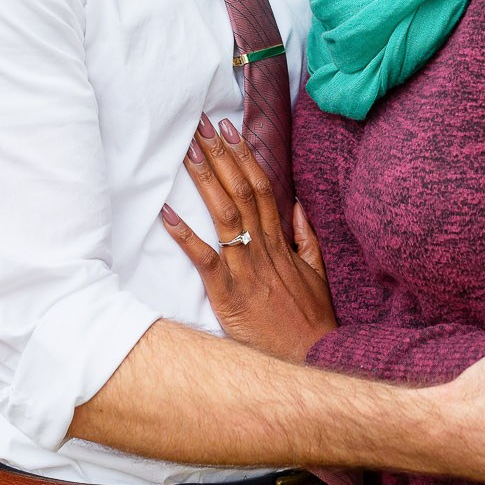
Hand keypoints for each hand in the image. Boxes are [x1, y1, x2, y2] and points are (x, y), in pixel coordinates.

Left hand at [161, 116, 337, 362]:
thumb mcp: (316, 274)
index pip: (262, 188)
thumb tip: (296, 206)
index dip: (245, 157)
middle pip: (241, 192)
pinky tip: (168, 213)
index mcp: (280, 242)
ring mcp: (245, 269)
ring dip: (205, 180)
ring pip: (224, 215)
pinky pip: (205, 259)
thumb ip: (305, 239)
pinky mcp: (228, 294)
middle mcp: (262, 249)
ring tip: (188, 152)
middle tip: (201, 125)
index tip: (230, 131)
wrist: (309, 358)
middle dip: (221, 156)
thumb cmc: (310, 321)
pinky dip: (186, 235)